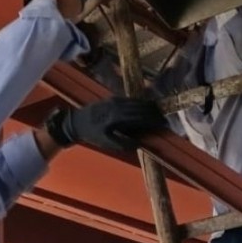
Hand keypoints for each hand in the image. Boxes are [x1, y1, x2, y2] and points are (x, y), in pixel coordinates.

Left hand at [46, 97, 165, 152]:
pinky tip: (146, 108)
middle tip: (165, 120)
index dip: (154, 120)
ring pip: (137, 101)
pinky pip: (131, 100)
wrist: (76, 122)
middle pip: (141, 107)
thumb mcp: (108, 143)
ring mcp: (115, 100)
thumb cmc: (92, 134)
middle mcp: (118, 105)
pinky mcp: (113, 98)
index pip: (141, 116)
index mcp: (117, 117)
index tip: (164, 124)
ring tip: (159, 114)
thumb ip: (125, 144)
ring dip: (149, 107)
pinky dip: (141, 104)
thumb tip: (141, 144)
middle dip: (155, 113)